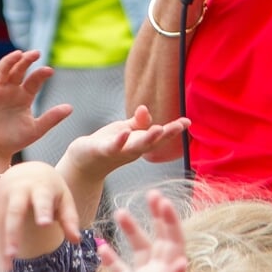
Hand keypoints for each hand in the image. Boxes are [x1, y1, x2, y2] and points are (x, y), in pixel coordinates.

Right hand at [0, 50, 66, 162]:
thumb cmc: (15, 140)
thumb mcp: (36, 129)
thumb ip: (51, 118)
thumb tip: (71, 108)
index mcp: (24, 96)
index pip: (34, 80)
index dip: (41, 74)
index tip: (50, 71)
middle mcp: (11, 90)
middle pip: (18, 70)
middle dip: (26, 60)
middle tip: (36, 53)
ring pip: (2, 71)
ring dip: (9, 62)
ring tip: (18, 54)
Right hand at [0, 161, 81, 262]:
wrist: (26, 171)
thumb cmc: (49, 189)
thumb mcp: (63, 198)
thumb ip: (69, 218)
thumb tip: (76, 240)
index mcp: (40, 187)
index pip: (42, 199)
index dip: (43, 210)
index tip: (44, 223)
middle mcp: (18, 190)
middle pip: (14, 212)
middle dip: (12, 233)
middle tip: (13, 254)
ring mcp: (1, 195)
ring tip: (6, 266)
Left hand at [58, 106, 190, 184]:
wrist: (83, 163)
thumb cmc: (107, 145)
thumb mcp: (126, 131)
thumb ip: (138, 122)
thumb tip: (145, 108)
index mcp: (141, 143)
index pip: (160, 136)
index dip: (174, 130)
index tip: (188, 122)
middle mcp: (133, 150)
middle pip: (152, 142)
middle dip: (167, 134)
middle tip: (181, 126)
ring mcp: (118, 152)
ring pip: (136, 146)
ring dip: (147, 139)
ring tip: (159, 129)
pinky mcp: (101, 151)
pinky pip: (112, 147)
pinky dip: (119, 141)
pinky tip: (125, 132)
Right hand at [97, 190, 202, 271]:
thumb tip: (181, 261)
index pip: (173, 239)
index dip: (168, 219)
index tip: (161, 200)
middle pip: (158, 238)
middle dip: (155, 216)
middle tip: (151, 194)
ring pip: (137, 250)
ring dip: (131, 232)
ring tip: (120, 212)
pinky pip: (119, 271)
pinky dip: (111, 259)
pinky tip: (101, 246)